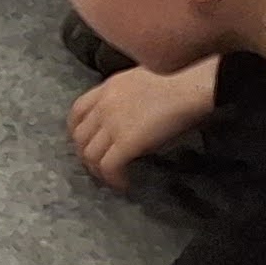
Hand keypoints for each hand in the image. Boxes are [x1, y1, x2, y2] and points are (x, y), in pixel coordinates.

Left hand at [69, 54, 221, 188]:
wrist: (188, 87)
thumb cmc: (178, 81)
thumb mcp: (141, 80)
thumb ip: (127, 95)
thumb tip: (130, 112)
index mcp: (108, 87)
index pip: (77, 110)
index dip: (76, 130)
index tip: (83, 142)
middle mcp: (104, 105)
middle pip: (79, 136)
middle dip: (84, 154)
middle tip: (97, 166)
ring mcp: (112, 124)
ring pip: (90, 154)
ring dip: (97, 171)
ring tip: (110, 179)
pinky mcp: (125, 142)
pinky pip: (108, 166)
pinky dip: (113, 179)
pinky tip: (124, 184)